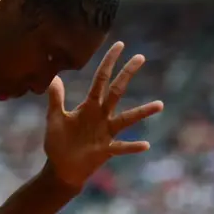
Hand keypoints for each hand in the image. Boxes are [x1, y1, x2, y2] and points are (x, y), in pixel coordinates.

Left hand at [43, 41, 163, 188]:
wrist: (61, 168)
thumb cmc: (58, 142)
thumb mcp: (54, 119)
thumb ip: (55, 99)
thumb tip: (54, 77)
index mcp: (88, 106)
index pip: (100, 80)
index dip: (108, 63)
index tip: (119, 45)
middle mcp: (101, 116)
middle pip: (116, 91)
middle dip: (127, 74)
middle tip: (140, 57)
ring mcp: (106, 133)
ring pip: (127, 119)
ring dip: (142, 112)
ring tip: (159, 104)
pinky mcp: (106, 150)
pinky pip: (122, 147)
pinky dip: (133, 146)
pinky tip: (145, 144)